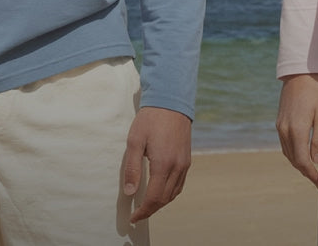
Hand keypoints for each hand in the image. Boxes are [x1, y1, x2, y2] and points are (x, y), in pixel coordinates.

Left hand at [123, 106, 191, 222]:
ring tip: (147, 205)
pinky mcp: (187, 159)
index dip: (143, 211)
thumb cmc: (150, 119)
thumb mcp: (135, 141)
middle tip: (138, 214)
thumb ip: (132, 168)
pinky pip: (180, 184)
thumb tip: (130, 192)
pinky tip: (161, 190)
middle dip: (151, 209)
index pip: (154, 198)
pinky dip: (170, 193)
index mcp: (163, 164)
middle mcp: (177, 166)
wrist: (171, 101)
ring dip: (161, 203)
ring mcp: (184, 163)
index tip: (134, 217)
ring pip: (174, 193)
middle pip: (164, 199)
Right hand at [276, 72, 317, 187]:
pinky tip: (302, 154)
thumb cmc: (315, 91)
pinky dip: (293, 153)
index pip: (302, 161)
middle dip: (306, 172)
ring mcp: (280, 126)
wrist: (299, 73)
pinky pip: (285, 144)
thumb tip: (316, 161)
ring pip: (288, 153)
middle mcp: (285, 130)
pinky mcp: (280, 122)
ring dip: (299, 163)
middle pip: (294, 160)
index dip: (312, 175)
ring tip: (313, 170)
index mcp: (297, 129)